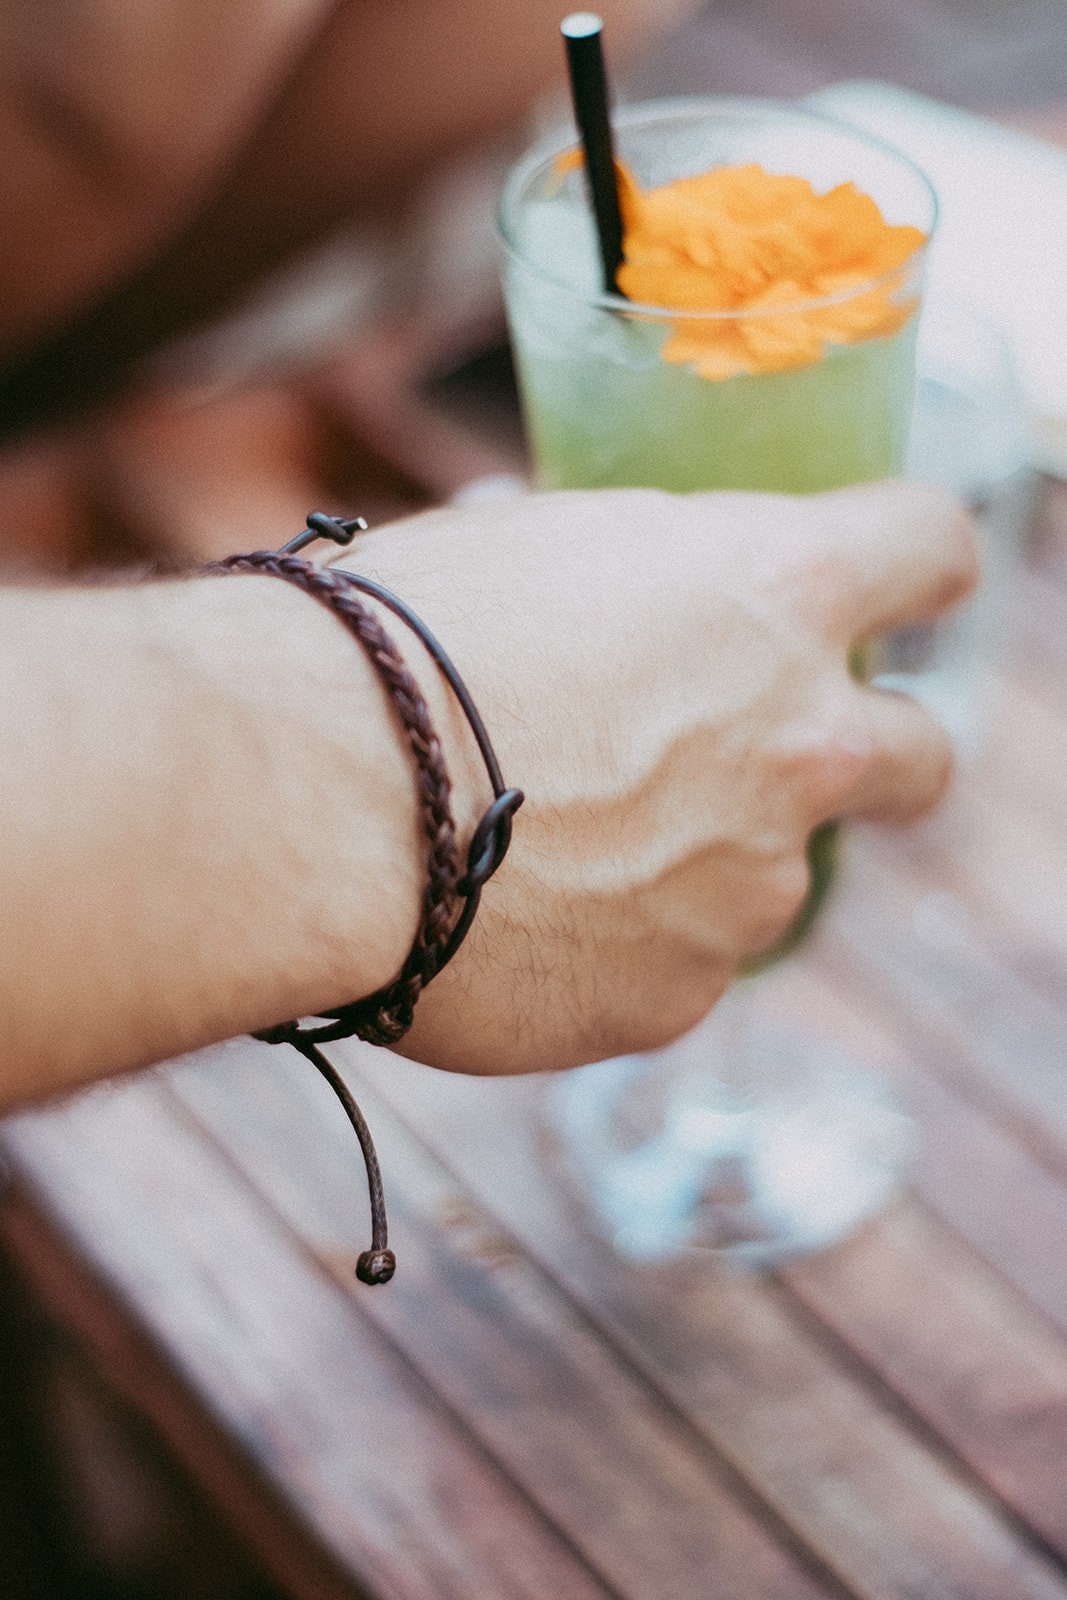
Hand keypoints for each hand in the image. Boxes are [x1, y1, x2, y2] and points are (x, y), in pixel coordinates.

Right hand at [339, 479, 976, 1074]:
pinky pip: (676, 960)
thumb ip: (642, 581)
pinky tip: (517, 917)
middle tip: (773, 754)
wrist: (308, 800)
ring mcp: (753, 885)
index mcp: (775, 590)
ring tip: (548, 846)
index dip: (912, 565)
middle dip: (872, 752)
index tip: (889, 589)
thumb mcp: (536, 551)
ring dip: (698, 858)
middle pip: (922, 753)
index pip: (931, 549)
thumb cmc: (395, 642)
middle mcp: (803, 741)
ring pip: (770, 873)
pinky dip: (618, 942)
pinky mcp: (684, 994)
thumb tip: (636, 601)